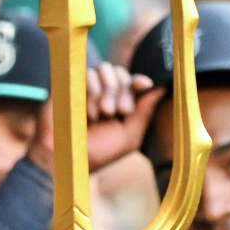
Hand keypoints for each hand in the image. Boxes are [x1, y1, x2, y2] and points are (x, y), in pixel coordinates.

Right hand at [27, 62, 165, 173]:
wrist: (68, 160)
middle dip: (123, 90)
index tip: (145, 84)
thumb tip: (162, 87)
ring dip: (107, 91)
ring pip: (103, 69)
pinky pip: (87, 73)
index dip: (138, 80)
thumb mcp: (129, 136)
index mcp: (115, 103)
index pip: (130, 80)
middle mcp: (99, 93)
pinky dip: (92, 91)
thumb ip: (145, 110)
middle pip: (119, 71)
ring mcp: (82, 87)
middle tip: (120, 112)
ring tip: (102, 114)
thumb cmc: (98, 153)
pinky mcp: (67, 84)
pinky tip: (90, 112)